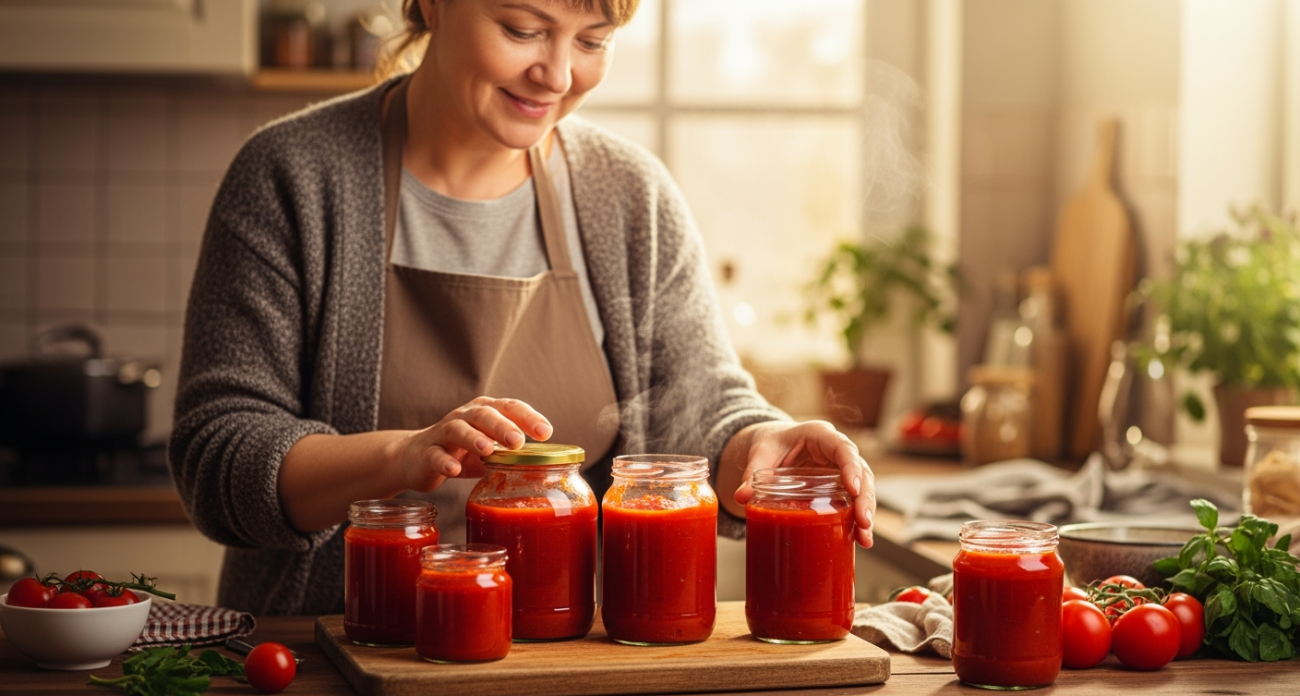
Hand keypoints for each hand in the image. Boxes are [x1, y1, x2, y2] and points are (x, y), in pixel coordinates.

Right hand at [392, 396, 552, 491]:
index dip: (528, 418)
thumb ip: (513, 456)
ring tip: (487, 449)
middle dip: (502, 426)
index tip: (546, 432)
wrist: (416, 458)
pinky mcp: (426, 453)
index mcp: (485, 412)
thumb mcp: (490, 452)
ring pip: (458, 429)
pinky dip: (444, 461)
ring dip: (473, 438)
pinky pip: (435, 455)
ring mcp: (443, 433)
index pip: (510, 408)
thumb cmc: (461, 453)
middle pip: (484, 414)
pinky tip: (454, 470)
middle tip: (518, 440)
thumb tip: (546, 471)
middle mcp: (464, 416)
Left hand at [721, 420, 875, 547]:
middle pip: (861, 471)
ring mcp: (841, 470)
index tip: (853, 489)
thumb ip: (752, 474)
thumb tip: (742, 497)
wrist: (773, 447)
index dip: (851, 467)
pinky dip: (857, 520)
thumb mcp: (760, 454)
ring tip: (864, 538)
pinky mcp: (839, 487)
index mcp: (820, 435)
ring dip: (866, 512)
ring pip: (863, 488)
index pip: (843, 448)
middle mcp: (836, 452)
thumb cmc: (770, 444)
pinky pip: (853, 501)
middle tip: (863, 522)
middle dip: (865, 498)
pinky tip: (860, 540)